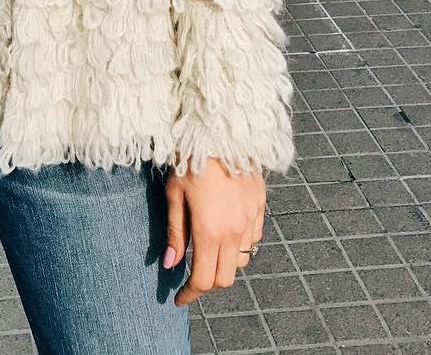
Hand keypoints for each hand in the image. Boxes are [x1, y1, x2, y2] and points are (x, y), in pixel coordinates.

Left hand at [163, 158, 265, 305]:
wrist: (220, 131)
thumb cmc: (189, 160)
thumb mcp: (174, 195)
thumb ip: (176, 233)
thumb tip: (171, 264)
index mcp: (210, 231)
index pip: (203, 280)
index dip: (190, 294)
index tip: (179, 298)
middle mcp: (234, 231)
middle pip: (225, 278)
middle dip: (208, 283)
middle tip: (192, 275)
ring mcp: (250, 219)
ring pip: (242, 261)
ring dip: (225, 263)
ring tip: (208, 250)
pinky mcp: (260, 206)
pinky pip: (253, 238)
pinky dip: (240, 244)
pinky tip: (226, 231)